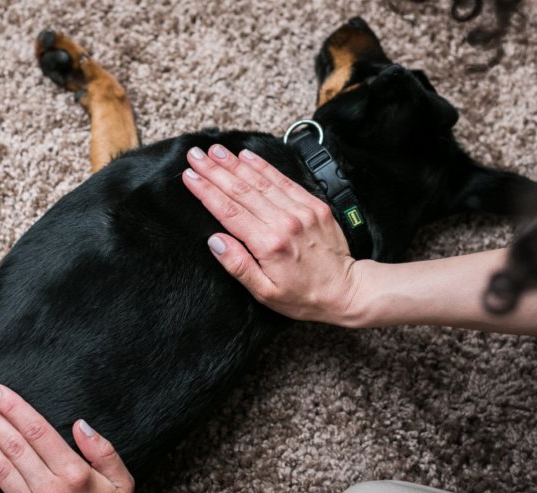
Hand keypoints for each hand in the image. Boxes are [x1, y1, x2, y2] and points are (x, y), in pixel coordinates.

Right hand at [182, 144, 363, 324]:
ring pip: (261, 181)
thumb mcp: (264, 293)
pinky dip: (264, 167)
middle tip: (195, 155)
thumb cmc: (304, 297)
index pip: (228, 211)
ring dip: (235, 163)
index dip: (206, 191)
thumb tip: (215, 241)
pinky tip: (248, 156)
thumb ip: (238, 265)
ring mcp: (301, 211)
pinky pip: (284, 180)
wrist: (347, 291)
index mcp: (269, 244)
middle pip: (241, 190)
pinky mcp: (314, 205)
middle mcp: (285, 223)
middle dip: (215, 171)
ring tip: (215, 150)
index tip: (189, 176)